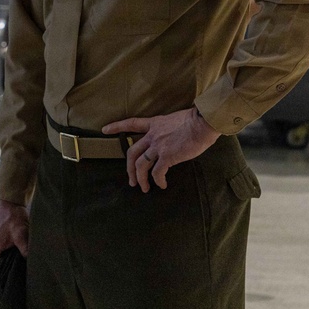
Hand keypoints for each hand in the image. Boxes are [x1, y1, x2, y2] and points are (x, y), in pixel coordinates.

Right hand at [0, 198, 28, 280]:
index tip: (5, 291)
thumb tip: (29, 258)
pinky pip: (3, 257)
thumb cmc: (11, 215)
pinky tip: (21, 263)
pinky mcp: (1, 243)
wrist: (8, 201)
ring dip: (8, 269)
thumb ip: (24, 245)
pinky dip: (10, 261)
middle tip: (18, 284)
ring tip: (21, 275)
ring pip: (0, 264)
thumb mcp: (20, 231)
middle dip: (5, 278)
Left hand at [102, 107, 220, 192]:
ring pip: (141, 165)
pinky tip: (162, 185)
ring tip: (144, 188)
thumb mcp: (175, 120)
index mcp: (154, 124)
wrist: (202, 123)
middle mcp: (153, 135)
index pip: (131, 123)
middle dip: (129, 168)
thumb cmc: (196, 120)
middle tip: (131, 180)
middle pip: (132, 152)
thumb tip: (172, 138)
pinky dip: (158, 181)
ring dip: (140, 179)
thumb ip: (168, 129)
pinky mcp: (167, 156)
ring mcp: (158, 146)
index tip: (105, 130)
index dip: (117, 127)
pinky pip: (157, 172)